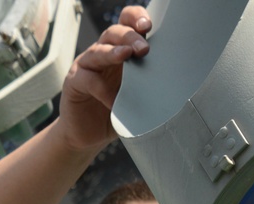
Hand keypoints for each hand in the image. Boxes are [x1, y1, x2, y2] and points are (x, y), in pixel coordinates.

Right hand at [56, 5, 151, 151]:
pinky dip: (101, 89)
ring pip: (98, 51)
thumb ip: (150, 85)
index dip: (135, 18)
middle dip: (129, 36)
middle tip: (144, 48)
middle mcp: (103, 54)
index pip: (126, 24)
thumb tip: (178, 86)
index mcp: (121, 51)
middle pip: (114, 33)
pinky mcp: (74, 83)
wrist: (89, 135)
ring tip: (126, 55)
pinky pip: (87, 79)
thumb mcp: (137, 96)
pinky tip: (113, 101)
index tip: (149, 25)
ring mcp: (86, 66)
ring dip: (113, 52)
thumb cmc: (116, 112)